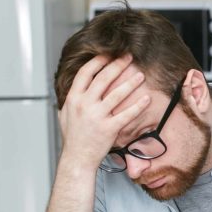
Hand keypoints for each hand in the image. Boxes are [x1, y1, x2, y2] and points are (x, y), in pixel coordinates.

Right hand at [58, 54, 149, 170]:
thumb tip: (75, 86)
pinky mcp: (109, 128)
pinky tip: (147, 98)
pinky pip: (127, 114)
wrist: (77, 158)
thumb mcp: (65, 114)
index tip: (109, 54)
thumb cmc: (73, 137)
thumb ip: (71, 99)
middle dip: (117, 65)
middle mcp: (84, 105)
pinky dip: (138, 106)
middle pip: (103, 79)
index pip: (85, 73)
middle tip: (129, 57)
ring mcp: (97, 116)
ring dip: (130, 82)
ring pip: (116, 94)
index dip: (98, 61)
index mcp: (73, 99)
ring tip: (140, 74)